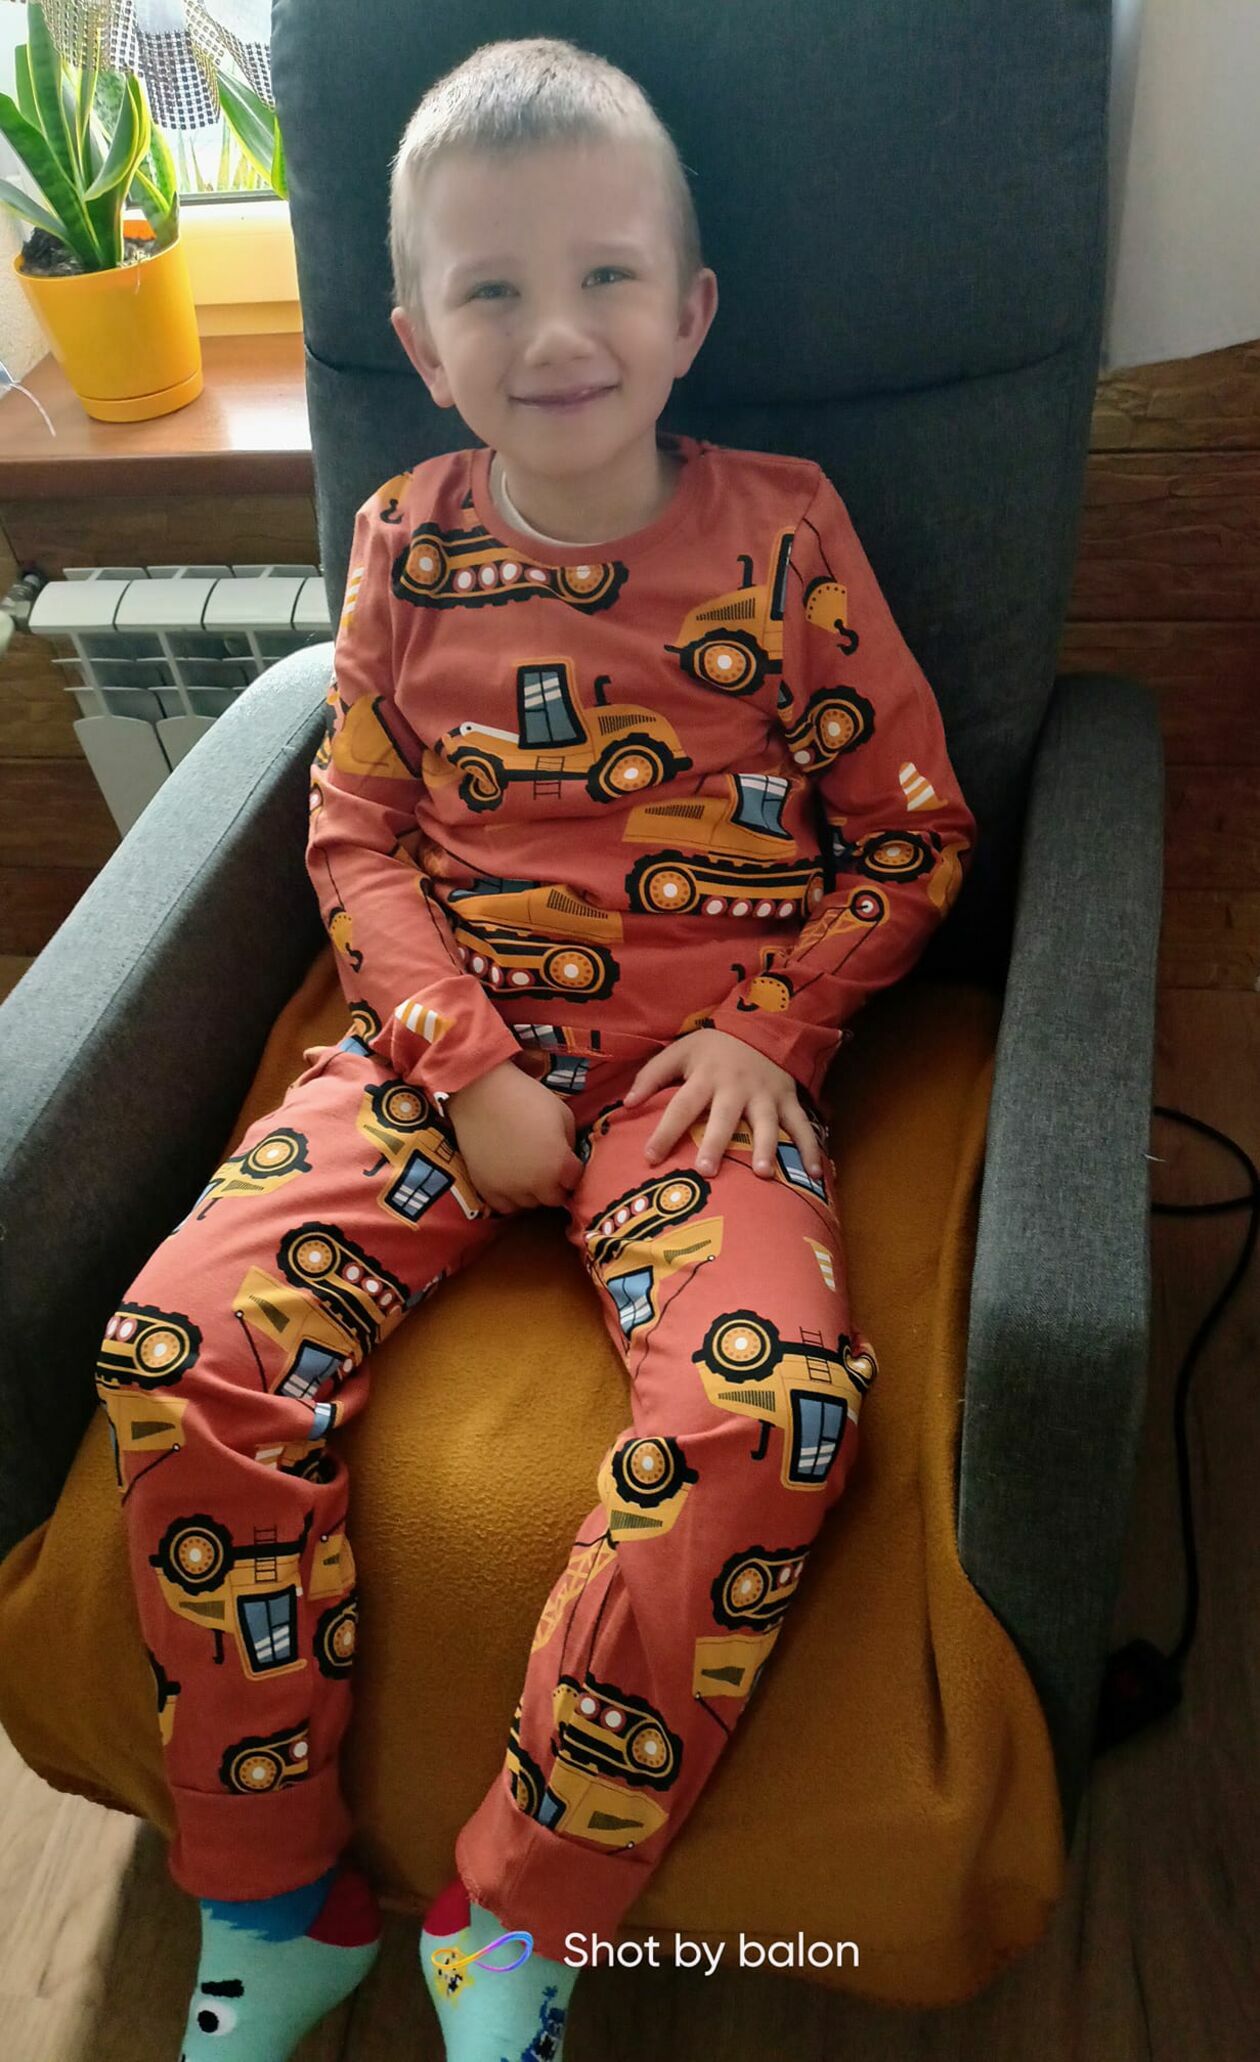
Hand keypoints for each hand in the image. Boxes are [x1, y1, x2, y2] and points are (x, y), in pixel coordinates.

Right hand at [446, 1060, 584, 1212]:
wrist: (481, 1095)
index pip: (575, 1182)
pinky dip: (511, 1198)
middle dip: (555, 1185)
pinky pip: (505, 1207)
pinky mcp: (486, 1190)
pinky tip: (510, 1180)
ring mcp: (510, 1189)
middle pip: (554, 1199)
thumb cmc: (526, 1098)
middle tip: (547, 1168)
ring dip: (533, 1192)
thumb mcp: (563, 1114)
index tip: (566, 1162)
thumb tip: (568, 1159)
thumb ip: (570, 1143)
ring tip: (527, 1172)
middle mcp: (536, 1184)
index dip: (572, 1170)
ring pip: (530, 1205)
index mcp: (558, 1165)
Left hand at [623, 1030, 825, 1180]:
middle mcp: (735, 1087)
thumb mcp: (680, 1051)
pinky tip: (817, 1173)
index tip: (650, 1158)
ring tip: (763, 1175)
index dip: (664, 1131)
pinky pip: (802, 1125)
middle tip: (706, 1171)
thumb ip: (652, 1076)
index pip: (681, 1106)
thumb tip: (627, 1103)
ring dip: (766, 1148)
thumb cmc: (714, 1046)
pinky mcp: (788, 1099)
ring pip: (765, 1123)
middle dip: (716, 1143)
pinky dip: (811, 1148)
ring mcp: (765, 1094)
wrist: (762, 1023)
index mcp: (705, 1077)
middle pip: (723, 1117)